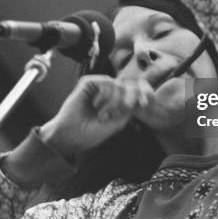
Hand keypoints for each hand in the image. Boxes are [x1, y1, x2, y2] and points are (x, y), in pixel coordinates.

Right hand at [40, 75, 154, 157]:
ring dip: (113, 102)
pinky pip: (106, 82)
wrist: (71, 136)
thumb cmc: (91, 133)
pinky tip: (96, 105)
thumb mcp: (117, 123)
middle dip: (128, 99)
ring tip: (102, 114)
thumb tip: (141, 98)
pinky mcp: (88, 82)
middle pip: (130, 86)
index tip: (146, 103)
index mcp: (118, 100)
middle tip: (121, 112)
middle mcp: (109, 91)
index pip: (136, 90)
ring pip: (118, 85)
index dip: (144, 93)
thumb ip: (129, 109)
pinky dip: (104, 96)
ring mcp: (99, 86)